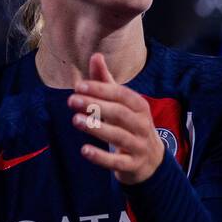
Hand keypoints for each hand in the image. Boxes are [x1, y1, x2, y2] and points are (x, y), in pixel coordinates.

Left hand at [67, 52, 163, 184]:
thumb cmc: (129, 124)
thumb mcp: (120, 103)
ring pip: (119, 136)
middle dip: (96, 106)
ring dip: (96, 128)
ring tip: (75, 120)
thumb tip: (95, 55)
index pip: (121, 95)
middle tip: (71, 100)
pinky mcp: (133, 165)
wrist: (150, 160)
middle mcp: (142, 125)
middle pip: (120, 113)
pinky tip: (84, 151)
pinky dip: (101, 157)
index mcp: (139, 106)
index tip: (78, 85)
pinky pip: (118, 162)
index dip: (101, 89)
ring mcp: (139, 145)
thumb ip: (106, 82)